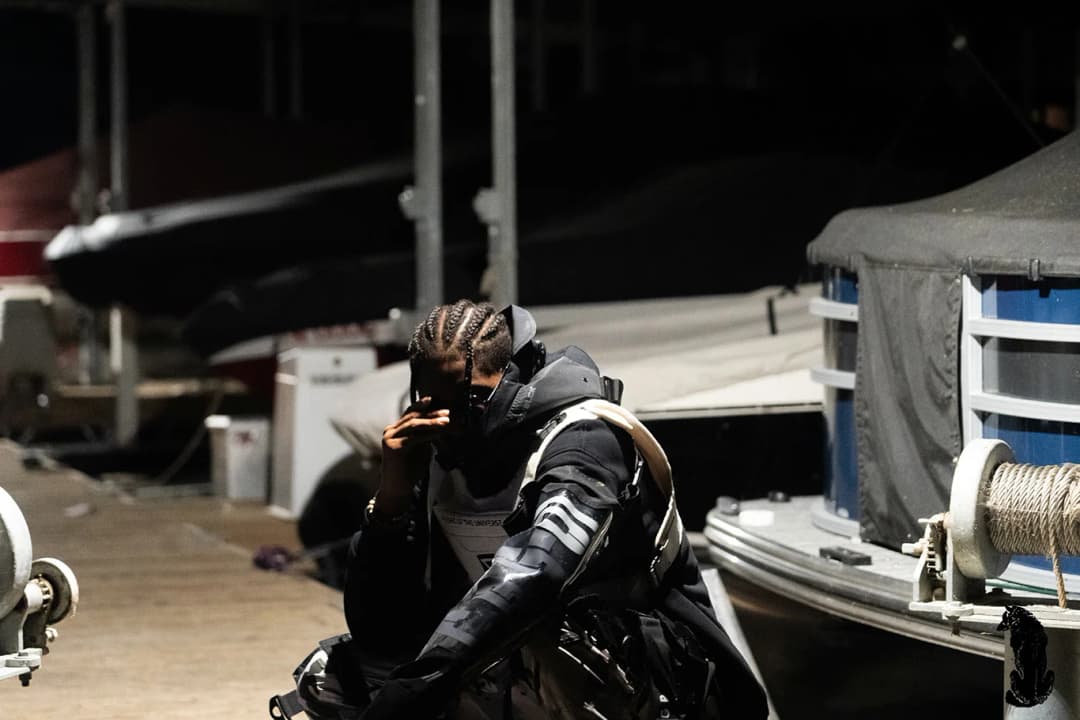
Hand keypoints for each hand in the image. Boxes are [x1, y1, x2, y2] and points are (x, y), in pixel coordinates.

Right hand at [376, 398, 449, 514]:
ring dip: (432, 422)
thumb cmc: (410, 470)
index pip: (409, 414)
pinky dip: (429, 434)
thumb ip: (424, 436)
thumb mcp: (419, 448)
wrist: (398, 489)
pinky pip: (415, 437)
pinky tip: (440, 432)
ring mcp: (390, 439)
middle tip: (447, 412)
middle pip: (413, 417)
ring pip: (414, 425)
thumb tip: (438, 425)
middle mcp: (390, 431)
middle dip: (431, 413)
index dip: (421, 406)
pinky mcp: (394, 448)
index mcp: (394, 430)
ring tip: (446, 421)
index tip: (434, 400)